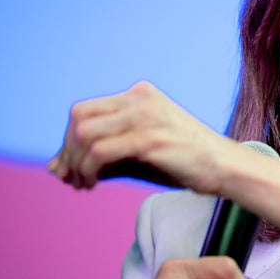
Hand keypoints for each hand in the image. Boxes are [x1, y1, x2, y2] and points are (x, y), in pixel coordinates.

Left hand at [48, 81, 232, 191]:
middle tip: (71, 178)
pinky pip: (100, 152)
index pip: (85, 110)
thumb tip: (56, 168)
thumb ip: (100, 157)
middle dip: (67, 150)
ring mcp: (145, 116)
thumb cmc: (184, 161)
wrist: (223, 167)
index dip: (68, 140)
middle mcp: (140, 98)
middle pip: (79, 117)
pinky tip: (92, 184)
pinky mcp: (149, 137)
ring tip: (83, 184)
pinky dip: (88, 170)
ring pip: (85, 134)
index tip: (70, 167)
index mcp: (140, 95)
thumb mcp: (137, 154)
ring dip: (75, 163)